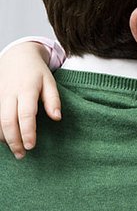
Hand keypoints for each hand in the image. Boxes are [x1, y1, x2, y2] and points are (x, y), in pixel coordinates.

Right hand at [0, 42, 60, 158]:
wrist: (17, 56)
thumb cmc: (37, 72)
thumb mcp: (50, 82)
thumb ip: (53, 100)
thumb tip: (57, 118)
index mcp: (27, 89)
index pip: (26, 114)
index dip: (28, 132)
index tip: (31, 146)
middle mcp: (9, 93)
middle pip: (7, 121)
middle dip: (14, 140)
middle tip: (22, 155)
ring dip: (4, 138)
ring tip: (15, 150)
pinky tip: (4, 139)